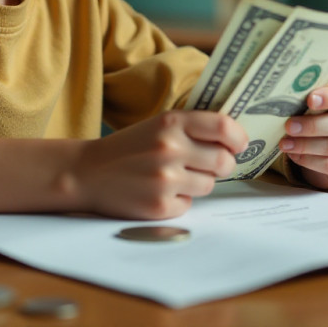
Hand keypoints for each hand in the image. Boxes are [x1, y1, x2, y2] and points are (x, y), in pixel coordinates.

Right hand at [73, 111, 247, 219]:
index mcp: (171, 122)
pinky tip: (160, 191)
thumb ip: (192, 128)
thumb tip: (234, 140)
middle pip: (224, 160)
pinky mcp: (160, 205)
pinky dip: (180, 200)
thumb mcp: (158, 125)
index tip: (238, 144)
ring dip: (199, 182)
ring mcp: (165, 178)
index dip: (238, 137)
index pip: (223, 127)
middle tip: (211, 164)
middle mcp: (170, 148)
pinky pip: (189, 204)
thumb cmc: (130, 146)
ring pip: (209, 184)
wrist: (88, 171)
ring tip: (175, 176)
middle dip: (224, 164)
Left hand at [278, 83, 327, 189]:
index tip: (310, 99)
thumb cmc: (311, 120)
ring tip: (284, 143)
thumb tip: (276, 101)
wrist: (321, 152)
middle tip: (289, 126)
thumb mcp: (308, 108)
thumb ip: (300, 102)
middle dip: (311, 126)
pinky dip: (309, 161)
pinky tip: (294, 155)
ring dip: (304, 145)